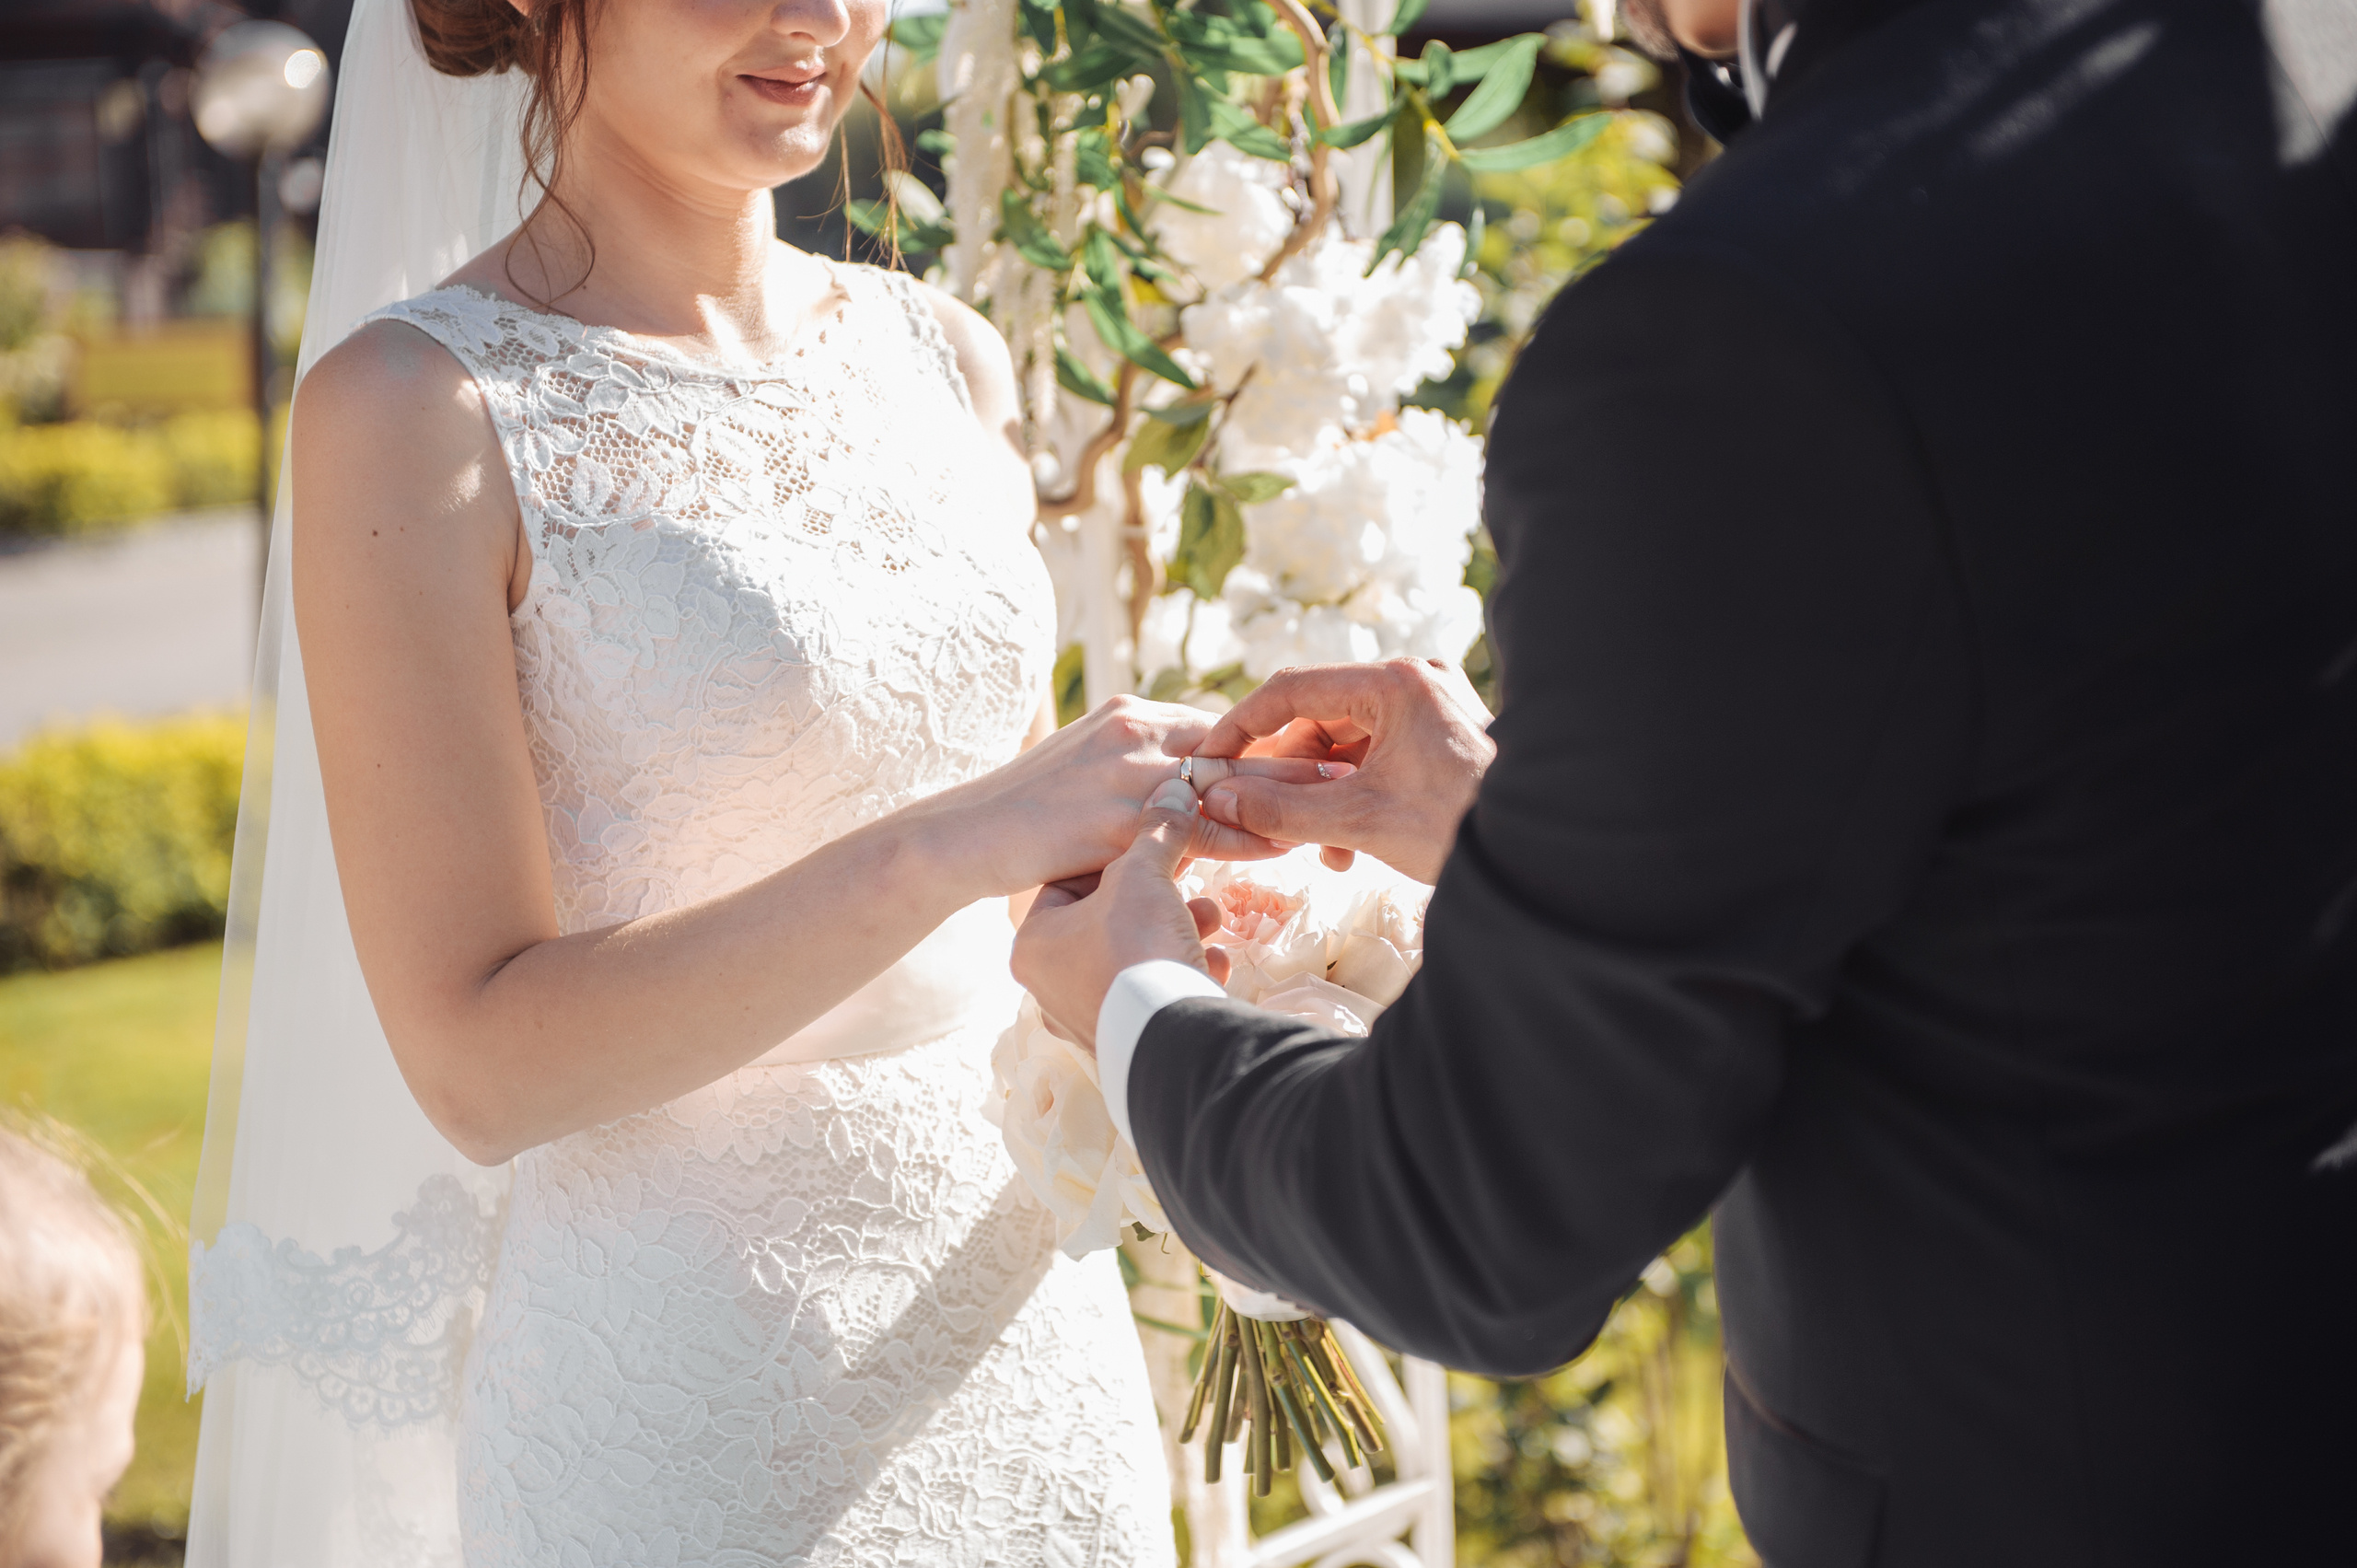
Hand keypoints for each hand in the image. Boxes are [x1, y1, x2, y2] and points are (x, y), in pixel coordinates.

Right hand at [922, 696, 1328, 898]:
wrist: (964, 835)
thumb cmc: (1029, 814)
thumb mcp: (1091, 771)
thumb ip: (1142, 769)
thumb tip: (1190, 786)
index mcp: (1132, 713)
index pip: (1218, 723)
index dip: (1270, 742)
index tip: (1320, 754)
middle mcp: (1135, 730)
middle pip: (1234, 741)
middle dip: (1295, 757)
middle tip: (1352, 769)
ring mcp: (1124, 770)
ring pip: (1224, 780)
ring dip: (1282, 795)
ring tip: (1335, 807)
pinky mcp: (1115, 815)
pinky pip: (1195, 826)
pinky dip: (1243, 836)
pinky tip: (1280, 847)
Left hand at [1012, 781, 1233, 1047]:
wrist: (1172, 1038)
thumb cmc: (1137, 948)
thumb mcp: (1145, 874)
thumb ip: (1158, 830)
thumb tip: (1177, 788)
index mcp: (1032, 946)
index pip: (1068, 882)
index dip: (1115, 858)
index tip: (1150, 847)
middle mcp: (1049, 988)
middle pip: (1106, 922)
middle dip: (1155, 899)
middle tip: (1187, 885)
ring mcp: (1086, 1020)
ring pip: (1133, 959)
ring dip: (1175, 933)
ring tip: (1212, 919)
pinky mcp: (1125, 1043)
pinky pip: (1152, 996)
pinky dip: (1181, 974)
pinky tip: (1212, 963)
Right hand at [1188, 659, 1494, 883]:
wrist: (1544, 856)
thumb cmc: (1462, 828)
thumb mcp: (1361, 822)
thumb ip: (1282, 811)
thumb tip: (1220, 800)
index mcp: (1395, 683)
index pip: (1292, 689)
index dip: (1242, 726)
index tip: (1210, 760)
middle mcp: (1415, 683)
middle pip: (1320, 719)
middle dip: (1291, 777)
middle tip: (1264, 818)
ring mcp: (1433, 708)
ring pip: (1348, 745)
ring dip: (1323, 796)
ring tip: (1324, 850)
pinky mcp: (1444, 738)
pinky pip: (1379, 758)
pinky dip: (1356, 796)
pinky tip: (1352, 846)